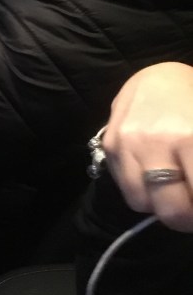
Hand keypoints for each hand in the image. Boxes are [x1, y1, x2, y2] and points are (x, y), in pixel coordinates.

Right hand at [103, 62, 192, 230]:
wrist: (159, 77)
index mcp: (189, 137)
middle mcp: (154, 143)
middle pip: (172, 210)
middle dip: (185, 216)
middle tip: (189, 207)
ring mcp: (126, 144)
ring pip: (143, 203)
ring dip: (160, 203)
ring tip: (171, 188)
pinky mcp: (109, 145)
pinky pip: (125, 188)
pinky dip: (141, 189)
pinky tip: (152, 173)